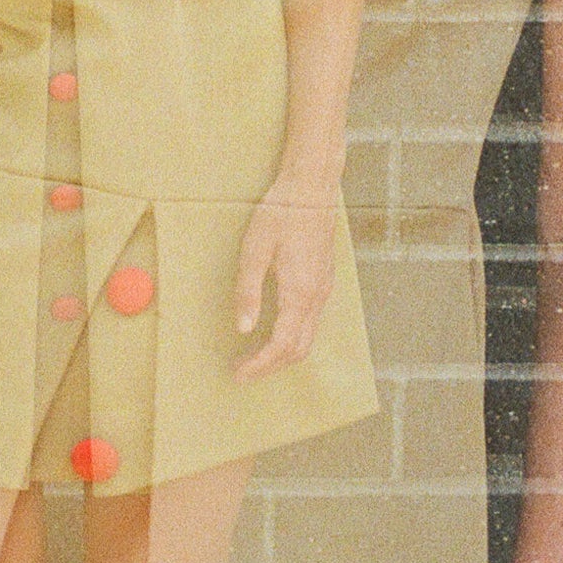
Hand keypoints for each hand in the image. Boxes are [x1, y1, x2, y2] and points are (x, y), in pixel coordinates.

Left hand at [232, 184, 335, 380]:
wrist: (311, 188)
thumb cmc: (281, 213)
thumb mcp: (255, 250)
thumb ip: (248, 292)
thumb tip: (243, 329)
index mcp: (300, 292)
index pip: (282, 345)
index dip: (260, 365)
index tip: (239, 374)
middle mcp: (317, 296)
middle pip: (298, 350)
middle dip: (270, 366)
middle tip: (241, 370)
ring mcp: (324, 290)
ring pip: (307, 338)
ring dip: (280, 354)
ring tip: (252, 355)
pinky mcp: (324, 282)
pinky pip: (311, 323)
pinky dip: (291, 338)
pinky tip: (271, 331)